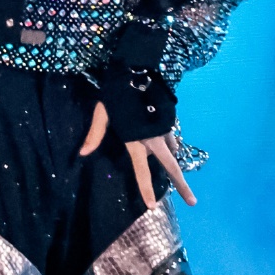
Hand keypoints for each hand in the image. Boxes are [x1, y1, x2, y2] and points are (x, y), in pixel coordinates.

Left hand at [78, 101, 197, 210]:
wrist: (138, 68)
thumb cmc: (117, 91)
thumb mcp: (102, 112)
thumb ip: (95, 134)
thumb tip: (81, 154)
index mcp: (135, 139)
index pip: (141, 170)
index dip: (146, 189)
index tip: (152, 206)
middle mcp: (153, 138)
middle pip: (171, 167)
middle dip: (182, 185)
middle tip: (193, 202)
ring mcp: (164, 128)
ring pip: (172, 152)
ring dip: (173, 161)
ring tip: (173, 169)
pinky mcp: (169, 119)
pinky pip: (171, 138)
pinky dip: (169, 145)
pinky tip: (166, 144)